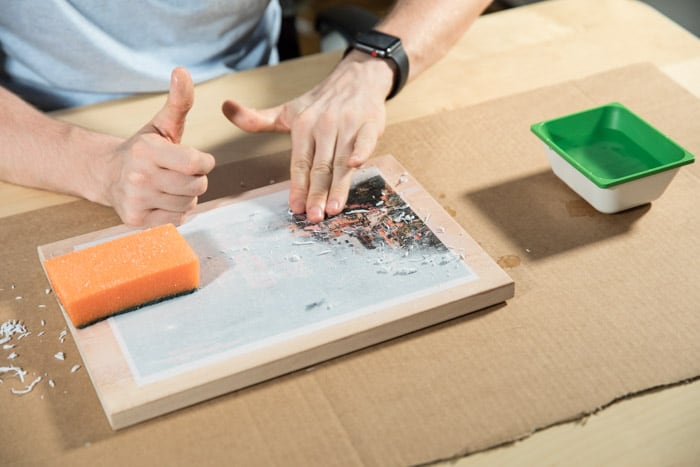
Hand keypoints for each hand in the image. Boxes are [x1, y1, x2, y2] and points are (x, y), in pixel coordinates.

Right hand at [104, 67, 214, 225]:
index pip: (197, 163)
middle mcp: (138, 177)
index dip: (204, 162)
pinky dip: (176, 211)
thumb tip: (182, 72)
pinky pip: (177, 219)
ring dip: (186, 196)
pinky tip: (162, 199)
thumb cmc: (143, 149)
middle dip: (196, 179)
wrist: (106, 175)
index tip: (197, 159)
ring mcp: (136, 200)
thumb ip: (179, 101)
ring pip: (189, 204)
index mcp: (146, 151)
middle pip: (197, 186)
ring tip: (170, 185)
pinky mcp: (136, 220)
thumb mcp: (162, 124)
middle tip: (181, 173)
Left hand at [221, 52, 392, 222]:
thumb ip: (258, 119)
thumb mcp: (289, 110)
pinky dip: (362, 151)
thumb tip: (225, 107)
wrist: (358, 77)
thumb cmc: (322, 101)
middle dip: (317, 194)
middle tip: (314, 217)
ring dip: (338, 186)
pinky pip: (365, 140)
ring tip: (333, 209)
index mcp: (304, 125)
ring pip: (342, 161)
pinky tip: (358, 165)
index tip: (295, 207)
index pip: (300, 162)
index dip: (298, 186)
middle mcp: (325, 126)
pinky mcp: (370, 124)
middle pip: (320, 167)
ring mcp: (348, 125)